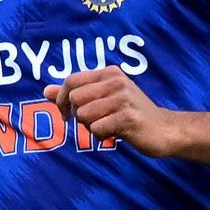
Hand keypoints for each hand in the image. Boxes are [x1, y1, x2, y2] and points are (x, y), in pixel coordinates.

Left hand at [46, 67, 186, 156]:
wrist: (164, 129)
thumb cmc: (130, 114)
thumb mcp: (103, 98)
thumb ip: (75, 92)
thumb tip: (45, 90)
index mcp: (109, 73)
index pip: (71, 80)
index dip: (61, 99)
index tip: (66, 113)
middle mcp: (116, 81)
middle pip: (75, 99)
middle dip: (79, 115)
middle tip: (94, 122)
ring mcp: (123, 99)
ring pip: (84, 115)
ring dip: (91, 127)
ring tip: (107, 126)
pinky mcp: (128, 118)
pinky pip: (97, 129)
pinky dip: (102, 136)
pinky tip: (116, 133)